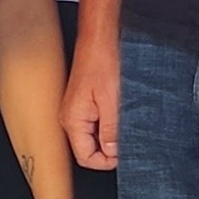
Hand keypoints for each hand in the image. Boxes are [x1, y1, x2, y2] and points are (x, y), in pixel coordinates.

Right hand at [62, 39, 120, 171]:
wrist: (99, 38)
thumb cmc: (102, 61)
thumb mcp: (112, 100)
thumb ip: (111, 130)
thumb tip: (113, 152)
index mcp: (73, 120)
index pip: (86, 158)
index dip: (107, 161)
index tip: (125, 154)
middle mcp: (70, 117)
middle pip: (89, 150)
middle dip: (110, 148)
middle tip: (128, 137)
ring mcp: (76, 110)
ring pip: (94, 138)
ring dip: (110, 135)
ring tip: (124, 121)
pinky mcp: (83, 103)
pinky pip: (95, 124)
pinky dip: (109, 124)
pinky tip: (120, 113)